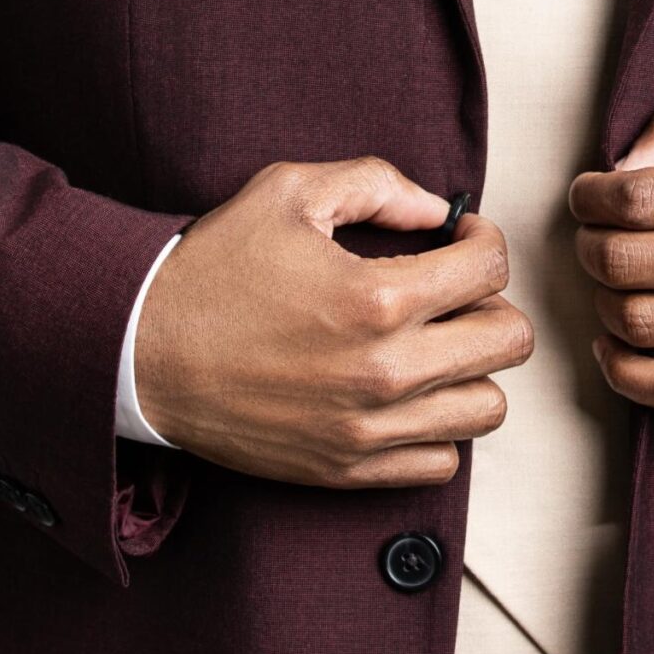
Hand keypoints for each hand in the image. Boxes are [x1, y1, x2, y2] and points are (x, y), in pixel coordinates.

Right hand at [132, 157, 532, 487]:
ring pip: (486, 408)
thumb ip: (376, 184)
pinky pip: (441, 461)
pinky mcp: (349, 469)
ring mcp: (370, 428)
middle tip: (452, 287)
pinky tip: (405, 389)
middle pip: (508, 342)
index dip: (482, 239)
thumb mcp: (290, 192)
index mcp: (378, 298)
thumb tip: (437, 208)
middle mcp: (386, 372)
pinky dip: (437, 425)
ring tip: (432, 340)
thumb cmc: (215, 268)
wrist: (146, 351)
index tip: (457, 236)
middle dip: (490, 300)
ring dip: (471, 367)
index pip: (491, 269)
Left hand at [567, 107, 653, 411]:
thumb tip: (617, 166)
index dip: (591, 197)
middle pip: (628, 261)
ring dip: (601, 301)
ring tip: (609, 282)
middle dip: (588, 247)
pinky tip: (612, 343)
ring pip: (641, 322)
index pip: (640, 197)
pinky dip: (623, 372)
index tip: (585, 196)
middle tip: (591, 237)